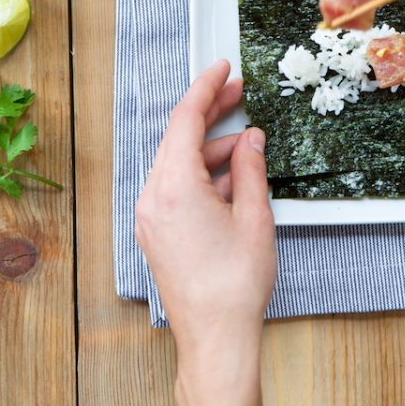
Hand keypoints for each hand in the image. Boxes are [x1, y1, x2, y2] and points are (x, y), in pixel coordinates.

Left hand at [135, 60, 275, 405]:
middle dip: (209, 112)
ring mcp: (151, 217)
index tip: (223, 68)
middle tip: (238, 92)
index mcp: (174, 186)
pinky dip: (201, 173)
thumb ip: (250, 168)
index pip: (186, 119)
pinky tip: (230, 176)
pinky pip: (175, 186)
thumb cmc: (235, 284)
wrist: (215, 337)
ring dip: (209, 147)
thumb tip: (250, 139)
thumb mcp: (254, 215)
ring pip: (177, 162)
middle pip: (178, 137)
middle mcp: (153, 198)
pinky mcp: (156, 233)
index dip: (206, 88)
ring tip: (246, 144)